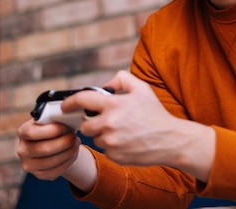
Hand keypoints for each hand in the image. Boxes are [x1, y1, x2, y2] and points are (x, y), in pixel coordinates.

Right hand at [16, 119, 96, 190]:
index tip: (65, 127)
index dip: (51, 130)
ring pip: (52, 161)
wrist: (52, 143)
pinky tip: (73, 153)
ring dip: (68, 152)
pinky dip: (68, 161)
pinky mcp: (39, 175)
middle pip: (44, 149)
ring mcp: (29, 164)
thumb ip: (54, 119)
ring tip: (76, 143)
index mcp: (23, 132)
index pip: (32, 133)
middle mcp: (22, 150)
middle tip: (74, 136)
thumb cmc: (53, 128)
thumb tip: (68, 119)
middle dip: (63, 142)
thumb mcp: (50, 120)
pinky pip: (56, 171)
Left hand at [62, 71, 214, 180]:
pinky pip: (105, 150)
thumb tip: (104, 86)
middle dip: (91, 122)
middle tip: (106, 120)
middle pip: (85, 125)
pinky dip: (112, 146)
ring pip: (95, 139)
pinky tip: (127, 141)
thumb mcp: (142, 88)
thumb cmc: (155, 112)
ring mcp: (111, 142)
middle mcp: (109, 124)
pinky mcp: (115, 156)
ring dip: (103, 135)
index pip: (81, 100)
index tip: (65, 106)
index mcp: (113, 104)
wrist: (170, 139)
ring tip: (122, 131)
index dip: (69, 103)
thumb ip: (121, 79)